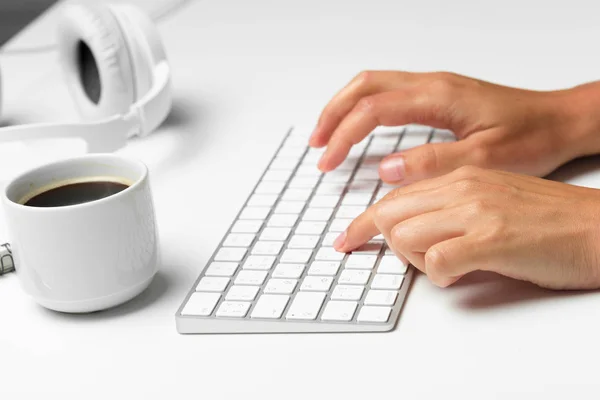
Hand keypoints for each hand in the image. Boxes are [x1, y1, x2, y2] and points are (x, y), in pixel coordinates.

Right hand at [310, 71, 599, 184]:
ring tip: (327, 134)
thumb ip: (432, 163)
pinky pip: (388, 89)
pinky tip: (361, 124)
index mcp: (438, 97)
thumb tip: (386, 169)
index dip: (343, 135)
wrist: (559, 120)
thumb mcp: (484, 160)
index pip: (372, 110)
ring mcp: (435, 85)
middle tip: (316, 144)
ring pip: (373, 83)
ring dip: (344, 106)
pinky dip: (364, 105)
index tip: (327, 161)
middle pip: (364, 86)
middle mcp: (432, 84)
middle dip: (332, 114)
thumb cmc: (530, 138)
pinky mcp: (439, 93)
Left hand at [333, 166, 599, 289]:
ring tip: (444, 265)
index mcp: (462, 176)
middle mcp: (464, 187)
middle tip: (388, 254)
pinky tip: (460, 274)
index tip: (348, 238)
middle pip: (390, 213)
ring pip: (405, 236)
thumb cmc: (549, 220)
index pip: (395, 196)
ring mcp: (477, 211)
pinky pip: (436, 261)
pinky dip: (439, 276)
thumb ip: (449, 209)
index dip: (365, 222)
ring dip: (414, 260)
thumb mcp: (491, 201)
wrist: (598, 227)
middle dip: (380, 241)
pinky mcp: (492, 239)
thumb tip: (411, 232)